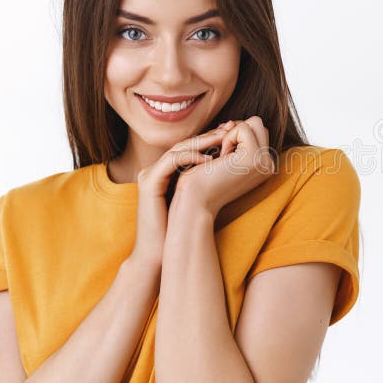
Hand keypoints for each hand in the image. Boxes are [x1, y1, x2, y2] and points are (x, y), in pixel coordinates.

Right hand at [129, 127, 228, 266]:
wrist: (157, 254)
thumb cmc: (179, 231)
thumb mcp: (195, 202)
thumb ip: (206, 184)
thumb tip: (233, 172)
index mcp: (166, 172)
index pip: (189, 147)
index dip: (211, 140)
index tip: (233, 135)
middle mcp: (155, 169)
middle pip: (185, 143)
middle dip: (209, 135)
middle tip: (230, 128)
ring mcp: (149, 174)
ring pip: (179, 148)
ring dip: (203, 142)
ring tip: (224, 138)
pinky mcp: (148, 182)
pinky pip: (171, 161)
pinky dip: (191, 157)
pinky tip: (211, 160)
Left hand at [172, 116, 275, 216]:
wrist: (196, 201)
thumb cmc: (203, 179)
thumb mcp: (223, 160)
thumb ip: (234, 143)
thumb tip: (232, 122)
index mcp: (264, 167)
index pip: (257, 132)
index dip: (236, 134)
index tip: (222, 152)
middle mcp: (269, 165)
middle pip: (259, 125)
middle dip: (237, 130)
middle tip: (222, 151)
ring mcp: (265, 162)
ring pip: (255, 122)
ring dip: (233, 133)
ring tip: (223, 155)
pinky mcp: (254, 158)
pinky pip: (243, 128)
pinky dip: (228, 137)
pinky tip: (221, 157)